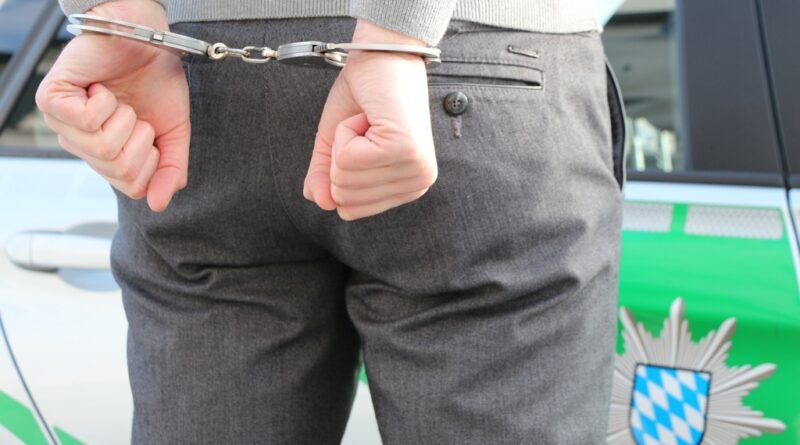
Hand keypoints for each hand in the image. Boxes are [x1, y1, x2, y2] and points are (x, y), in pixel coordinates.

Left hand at [36, 0, 189, 211]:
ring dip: (124, 118)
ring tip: (119, 99)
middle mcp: (82, 145)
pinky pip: (86, 121)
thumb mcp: (173, 134)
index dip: (151, 162)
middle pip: (119, 170)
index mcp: (108, 157)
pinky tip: (101, 89)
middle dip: (141, 138)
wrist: (146, 39)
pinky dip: (105, 102)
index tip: (150, 133)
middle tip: (135, 114)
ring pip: (103, 147)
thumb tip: (158, 203)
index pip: (132, 187)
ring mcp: (64, 125)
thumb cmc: (156, 82)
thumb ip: (170, 170)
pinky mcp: (52, 101)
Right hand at [303, 20, 437, 220]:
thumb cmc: (365, 97)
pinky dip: (346, 131)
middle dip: (340, 156)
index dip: (339, 170)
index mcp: (407, 189)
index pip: (350, 210)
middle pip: (345, 198)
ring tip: (368, 120)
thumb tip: (319, 202)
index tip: (361, 139)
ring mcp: (414, 169)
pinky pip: (347, 159)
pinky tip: (369, 116)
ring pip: (344, 180)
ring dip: (344, 141)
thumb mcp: (336, 144)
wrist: (383, 54)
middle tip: (364, 127)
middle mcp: (417, 184)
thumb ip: (324, 177)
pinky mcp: (404, 150)